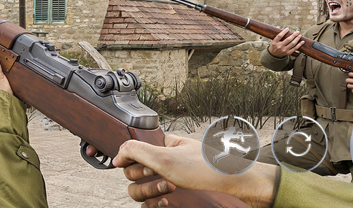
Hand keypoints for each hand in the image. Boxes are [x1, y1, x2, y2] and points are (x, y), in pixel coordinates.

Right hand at [88, 135, 277, 207]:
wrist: (236, 189)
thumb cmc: (209, 169)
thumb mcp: (167, 156)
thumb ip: (136, 151)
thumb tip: (116, 155)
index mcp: (162, 149)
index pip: (131, 155)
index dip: (132, 163)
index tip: (144, 167)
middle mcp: (163, 166)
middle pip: (132, 176)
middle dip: (145, 179)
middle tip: (165, 178)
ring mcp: (168, 185)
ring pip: (140, 193)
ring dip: (151, 193)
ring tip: (171, 192)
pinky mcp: (174, 202)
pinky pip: (152, 206)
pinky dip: (158, 205)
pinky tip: (170, 203)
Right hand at [268, 28, 302, 57]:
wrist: (274, 55)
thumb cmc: (274, 45)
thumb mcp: (272, 40)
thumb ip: (275, 34)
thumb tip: (279, 27)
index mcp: (274, 42)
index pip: (279, 36)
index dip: (284, 32)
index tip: (288, 28)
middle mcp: (279, 46)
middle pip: (288, 40)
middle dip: (294, 35)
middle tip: (297, 32)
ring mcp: (284, 50)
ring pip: (292, 44)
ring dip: (297, 39)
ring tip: (300, 35)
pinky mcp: (288, 53)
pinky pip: (295, 48)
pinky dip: (299, 45)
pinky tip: (302, 42)